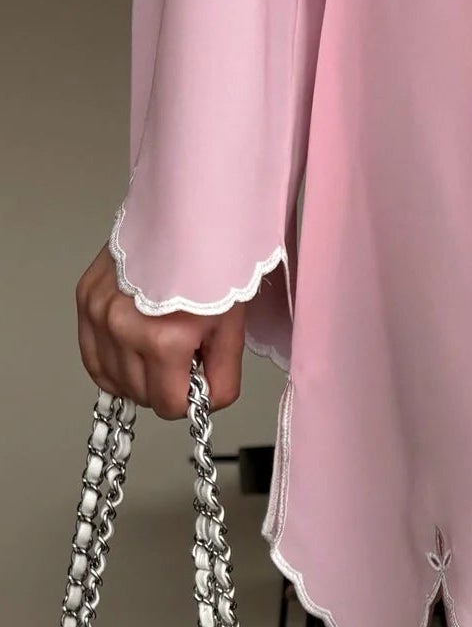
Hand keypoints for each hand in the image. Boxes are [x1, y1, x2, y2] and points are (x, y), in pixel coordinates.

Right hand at [75, 244, 246, 418]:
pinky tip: (134, 354)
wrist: (184, 220)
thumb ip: (222, 380)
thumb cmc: (212, 269)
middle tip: (183, 356)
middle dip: (166, 386)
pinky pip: (92, 361)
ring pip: (116, 382)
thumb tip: (204, 405)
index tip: (197, 377)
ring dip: (140, 376)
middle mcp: (122, 328)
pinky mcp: (85, 300)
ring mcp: (98, 313)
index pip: (169, 406)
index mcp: (162, 339)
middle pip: (142, 396)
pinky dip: (113, 367)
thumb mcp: (230, 331)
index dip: (189, 399)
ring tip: (160, 346)